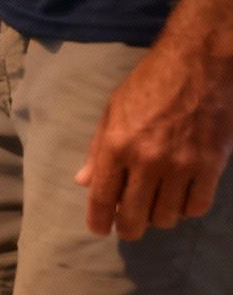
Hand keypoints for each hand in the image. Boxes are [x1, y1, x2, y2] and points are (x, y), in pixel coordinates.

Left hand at [75, 46, 232, 238]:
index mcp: (116, 147)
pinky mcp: (211, 164)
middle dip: (128, 229)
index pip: (102, 198)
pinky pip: (198, 205)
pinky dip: (188, 208)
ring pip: (168, 216)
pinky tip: (182, 199)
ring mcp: (182, 165)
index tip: (99, 230)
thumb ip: (97, 149)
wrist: (198, 64)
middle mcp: (147, 161)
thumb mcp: (112, 111)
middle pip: (134, 216)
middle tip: (128, 228)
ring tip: (156, 208)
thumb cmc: (149, 84)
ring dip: (159, 218)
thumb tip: (83, 181)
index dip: (98, 221)